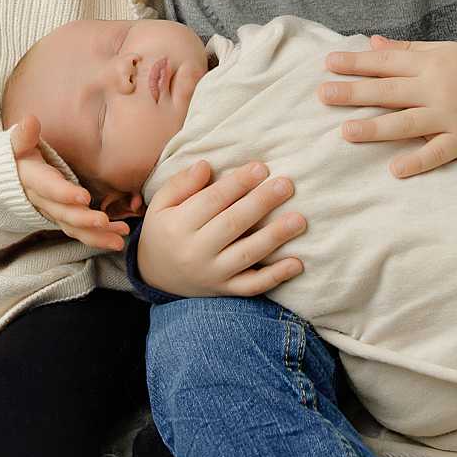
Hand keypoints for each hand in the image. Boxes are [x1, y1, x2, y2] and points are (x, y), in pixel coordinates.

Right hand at [10, 116, 128, 251]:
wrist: (8, 177)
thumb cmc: (18, 154)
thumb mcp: (17, 142)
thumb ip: (23, 135)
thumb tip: (30, 121)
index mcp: (32, 180)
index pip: (49, 188)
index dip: (64, 194)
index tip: (84, 197)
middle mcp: (42, 201)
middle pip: (63, 214)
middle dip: (84, 220)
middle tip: (105, 222)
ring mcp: (52, 212)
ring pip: (74, 228)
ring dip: (96, 236)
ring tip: (120, 240)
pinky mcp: (62, 218)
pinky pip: (80, 231)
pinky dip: (99, 237)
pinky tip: (118, 237)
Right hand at [137, 160, 304, 297]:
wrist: (157, 277)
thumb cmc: (165, 231)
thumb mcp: (161, 204)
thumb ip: (181, 183)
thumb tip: (205, 165)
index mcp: (178, 226)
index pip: (212, 201)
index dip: (238, 183)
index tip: (261, 168)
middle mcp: (195, 252)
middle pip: (233, 224)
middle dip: (261, 203)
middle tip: (286, 185)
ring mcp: (212, 274)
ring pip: (246, 255)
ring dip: (275, 237)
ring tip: (299, 220)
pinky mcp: (225, 291)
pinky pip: (252, 286)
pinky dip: (276, 277)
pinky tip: (297, 263)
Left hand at [320, 36, 456, 178]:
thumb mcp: (442, 51)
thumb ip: (406, 50)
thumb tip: (372, 43)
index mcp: (429, 64)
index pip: (386, 62)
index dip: (357, 63)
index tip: (328, 64)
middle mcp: (436, 89)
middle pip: (389, 91)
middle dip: (355, 92)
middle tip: (324, 95)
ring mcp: (449, 116)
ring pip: (407, 123)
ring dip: (376, 129)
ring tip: (346, 132)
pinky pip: (438, 152)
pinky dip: (418, 161)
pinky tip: (395, 169)